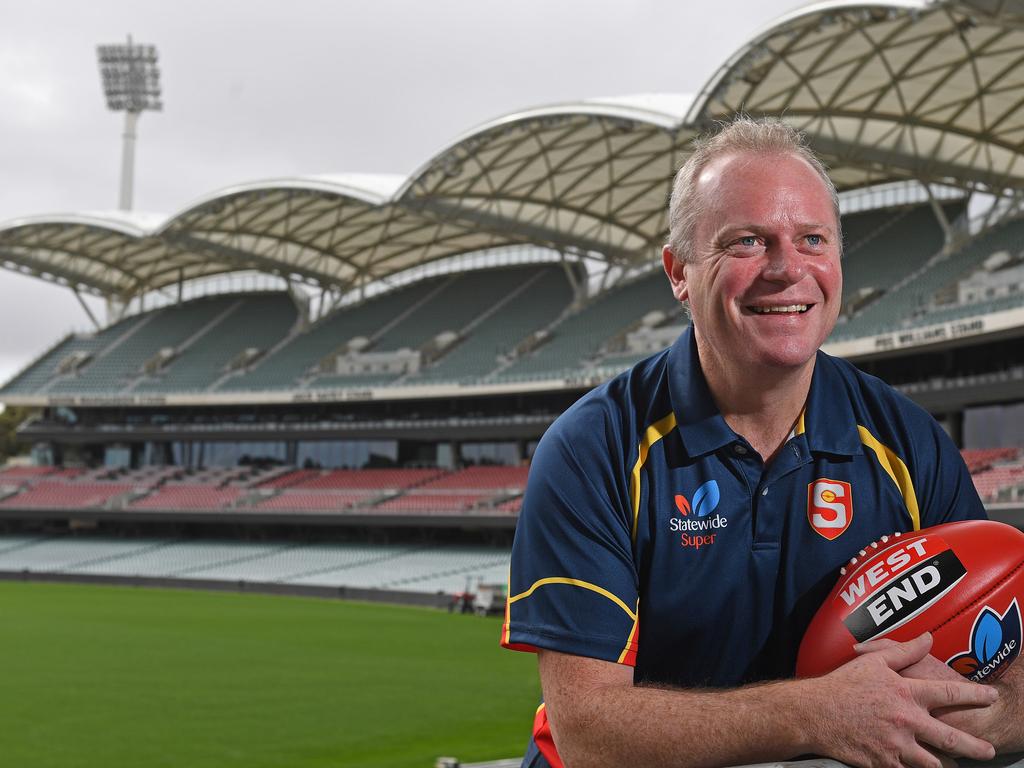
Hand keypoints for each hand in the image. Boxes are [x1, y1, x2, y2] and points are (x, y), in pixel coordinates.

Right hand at [804, 632, 996, 767]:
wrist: (815, 713)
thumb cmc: (843, 685)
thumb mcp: (873, 661)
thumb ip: (904, 650)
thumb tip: (928, 637)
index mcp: (906, 693)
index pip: (948, 694)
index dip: (974, 695)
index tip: (991, 696)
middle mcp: (906, 721)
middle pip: (951, 738)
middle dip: (974, 747)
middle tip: (989, 752)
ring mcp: (896, 745)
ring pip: (933, 763)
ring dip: (947, 765)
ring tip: (956, 766)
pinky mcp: (884, 762)